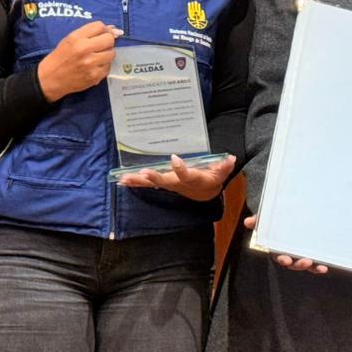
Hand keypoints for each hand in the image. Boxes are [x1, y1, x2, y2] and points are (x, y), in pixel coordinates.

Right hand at [37, 21, 121, 101]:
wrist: (51, 78)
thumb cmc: (61, 57)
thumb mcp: (70, 39)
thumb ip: (90, 32)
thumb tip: (115, 29)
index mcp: (76, 38)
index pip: (100, 26)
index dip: (104, 29)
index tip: (102, 34)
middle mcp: (84, 49)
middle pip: (109, 39)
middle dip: (107, 42)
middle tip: (100, 46)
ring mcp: (90, 64)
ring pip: (112, 53)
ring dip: (107, 54)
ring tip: (96, 57)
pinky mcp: (95, 76)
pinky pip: (108, 67)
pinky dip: (103, 66)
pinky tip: (94, 67)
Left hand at [118, 154, 236, 201]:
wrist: (204, 192)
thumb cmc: (212, 178)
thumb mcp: (221, 173)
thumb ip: (225, 166)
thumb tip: (230, 158)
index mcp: (193, 180)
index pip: (187, 175)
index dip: (181, 169)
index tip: (174, 158)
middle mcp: (178, 184)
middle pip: (165, 181)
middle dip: (153, 177)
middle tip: (142, 172)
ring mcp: (168, 184)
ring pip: (151, 183)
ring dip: (138, 181)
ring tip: (123, 179)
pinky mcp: (162, 183)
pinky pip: (146, 183)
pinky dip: (135, 182)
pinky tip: (122, 180)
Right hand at [242, 214, 328, 273]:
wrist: (292, 213)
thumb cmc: (277, 219)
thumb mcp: (267, 218)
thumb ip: (259, 220)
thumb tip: (248, 221)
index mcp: (279, 248)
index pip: (280, 256)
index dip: (283, 259)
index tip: (286, 259)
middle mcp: (291, 254)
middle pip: (294, 264)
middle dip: (300, 264)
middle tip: (306, 262)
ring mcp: (303, 254)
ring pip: (307, 265)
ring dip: (313, 268)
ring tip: (320, 266)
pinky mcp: (314, 252)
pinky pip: (317, 261)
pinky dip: (321, 265)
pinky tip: (326, 265)